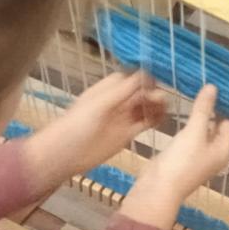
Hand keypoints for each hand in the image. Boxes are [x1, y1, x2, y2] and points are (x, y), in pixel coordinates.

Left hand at [47, 71, 167, 174]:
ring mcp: (123, 117)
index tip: (155, 85)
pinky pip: (145, 122)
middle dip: (153, 93)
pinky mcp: (127, 133)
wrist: (64, 154)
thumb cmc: (76, 125)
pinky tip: (161, 119)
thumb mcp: (99, 104)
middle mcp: (118, 100)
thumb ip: (122, 91)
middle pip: (142, 92)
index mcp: (109, 88)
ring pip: (146, 107)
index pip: (133, 77)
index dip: (145, 79)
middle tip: (160, 100)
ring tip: (164, 108)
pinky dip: (155, 119)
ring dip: (156, 105)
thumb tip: (145, 75)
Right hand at [119, 85, 228, 229]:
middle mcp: (214, 154)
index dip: (224, 108)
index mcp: (223, 150)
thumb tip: (213, 87)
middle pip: (217, 128)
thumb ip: (203, 109)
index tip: (215, 89)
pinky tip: (181, 115)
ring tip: (193, 96)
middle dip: (211, 111)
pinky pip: (190, 138)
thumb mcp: (194, 132)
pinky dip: (188, 127)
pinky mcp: (183, 158)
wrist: (158, 188)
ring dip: (199, 118)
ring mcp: (198, 157)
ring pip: (202, 133)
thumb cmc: (182, 161)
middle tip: (203, 88)